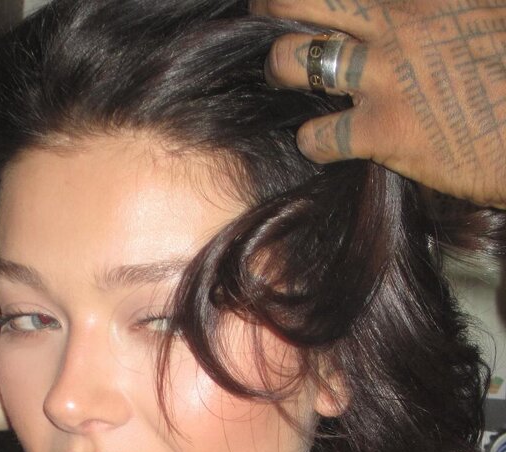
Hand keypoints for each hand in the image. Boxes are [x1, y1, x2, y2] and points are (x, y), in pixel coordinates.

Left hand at [254, 0, 505, 207]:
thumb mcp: (485, 12)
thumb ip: (441, 10)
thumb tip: (410, 16)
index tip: (306, 1)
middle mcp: (400, 18)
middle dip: (274, 7)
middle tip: (265, 15)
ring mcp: (386, 73)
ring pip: (294, 60)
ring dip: (281, 68)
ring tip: (284, 75)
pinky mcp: (383, 130)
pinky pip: (318, 134)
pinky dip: (311, 139)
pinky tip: (318, 140)